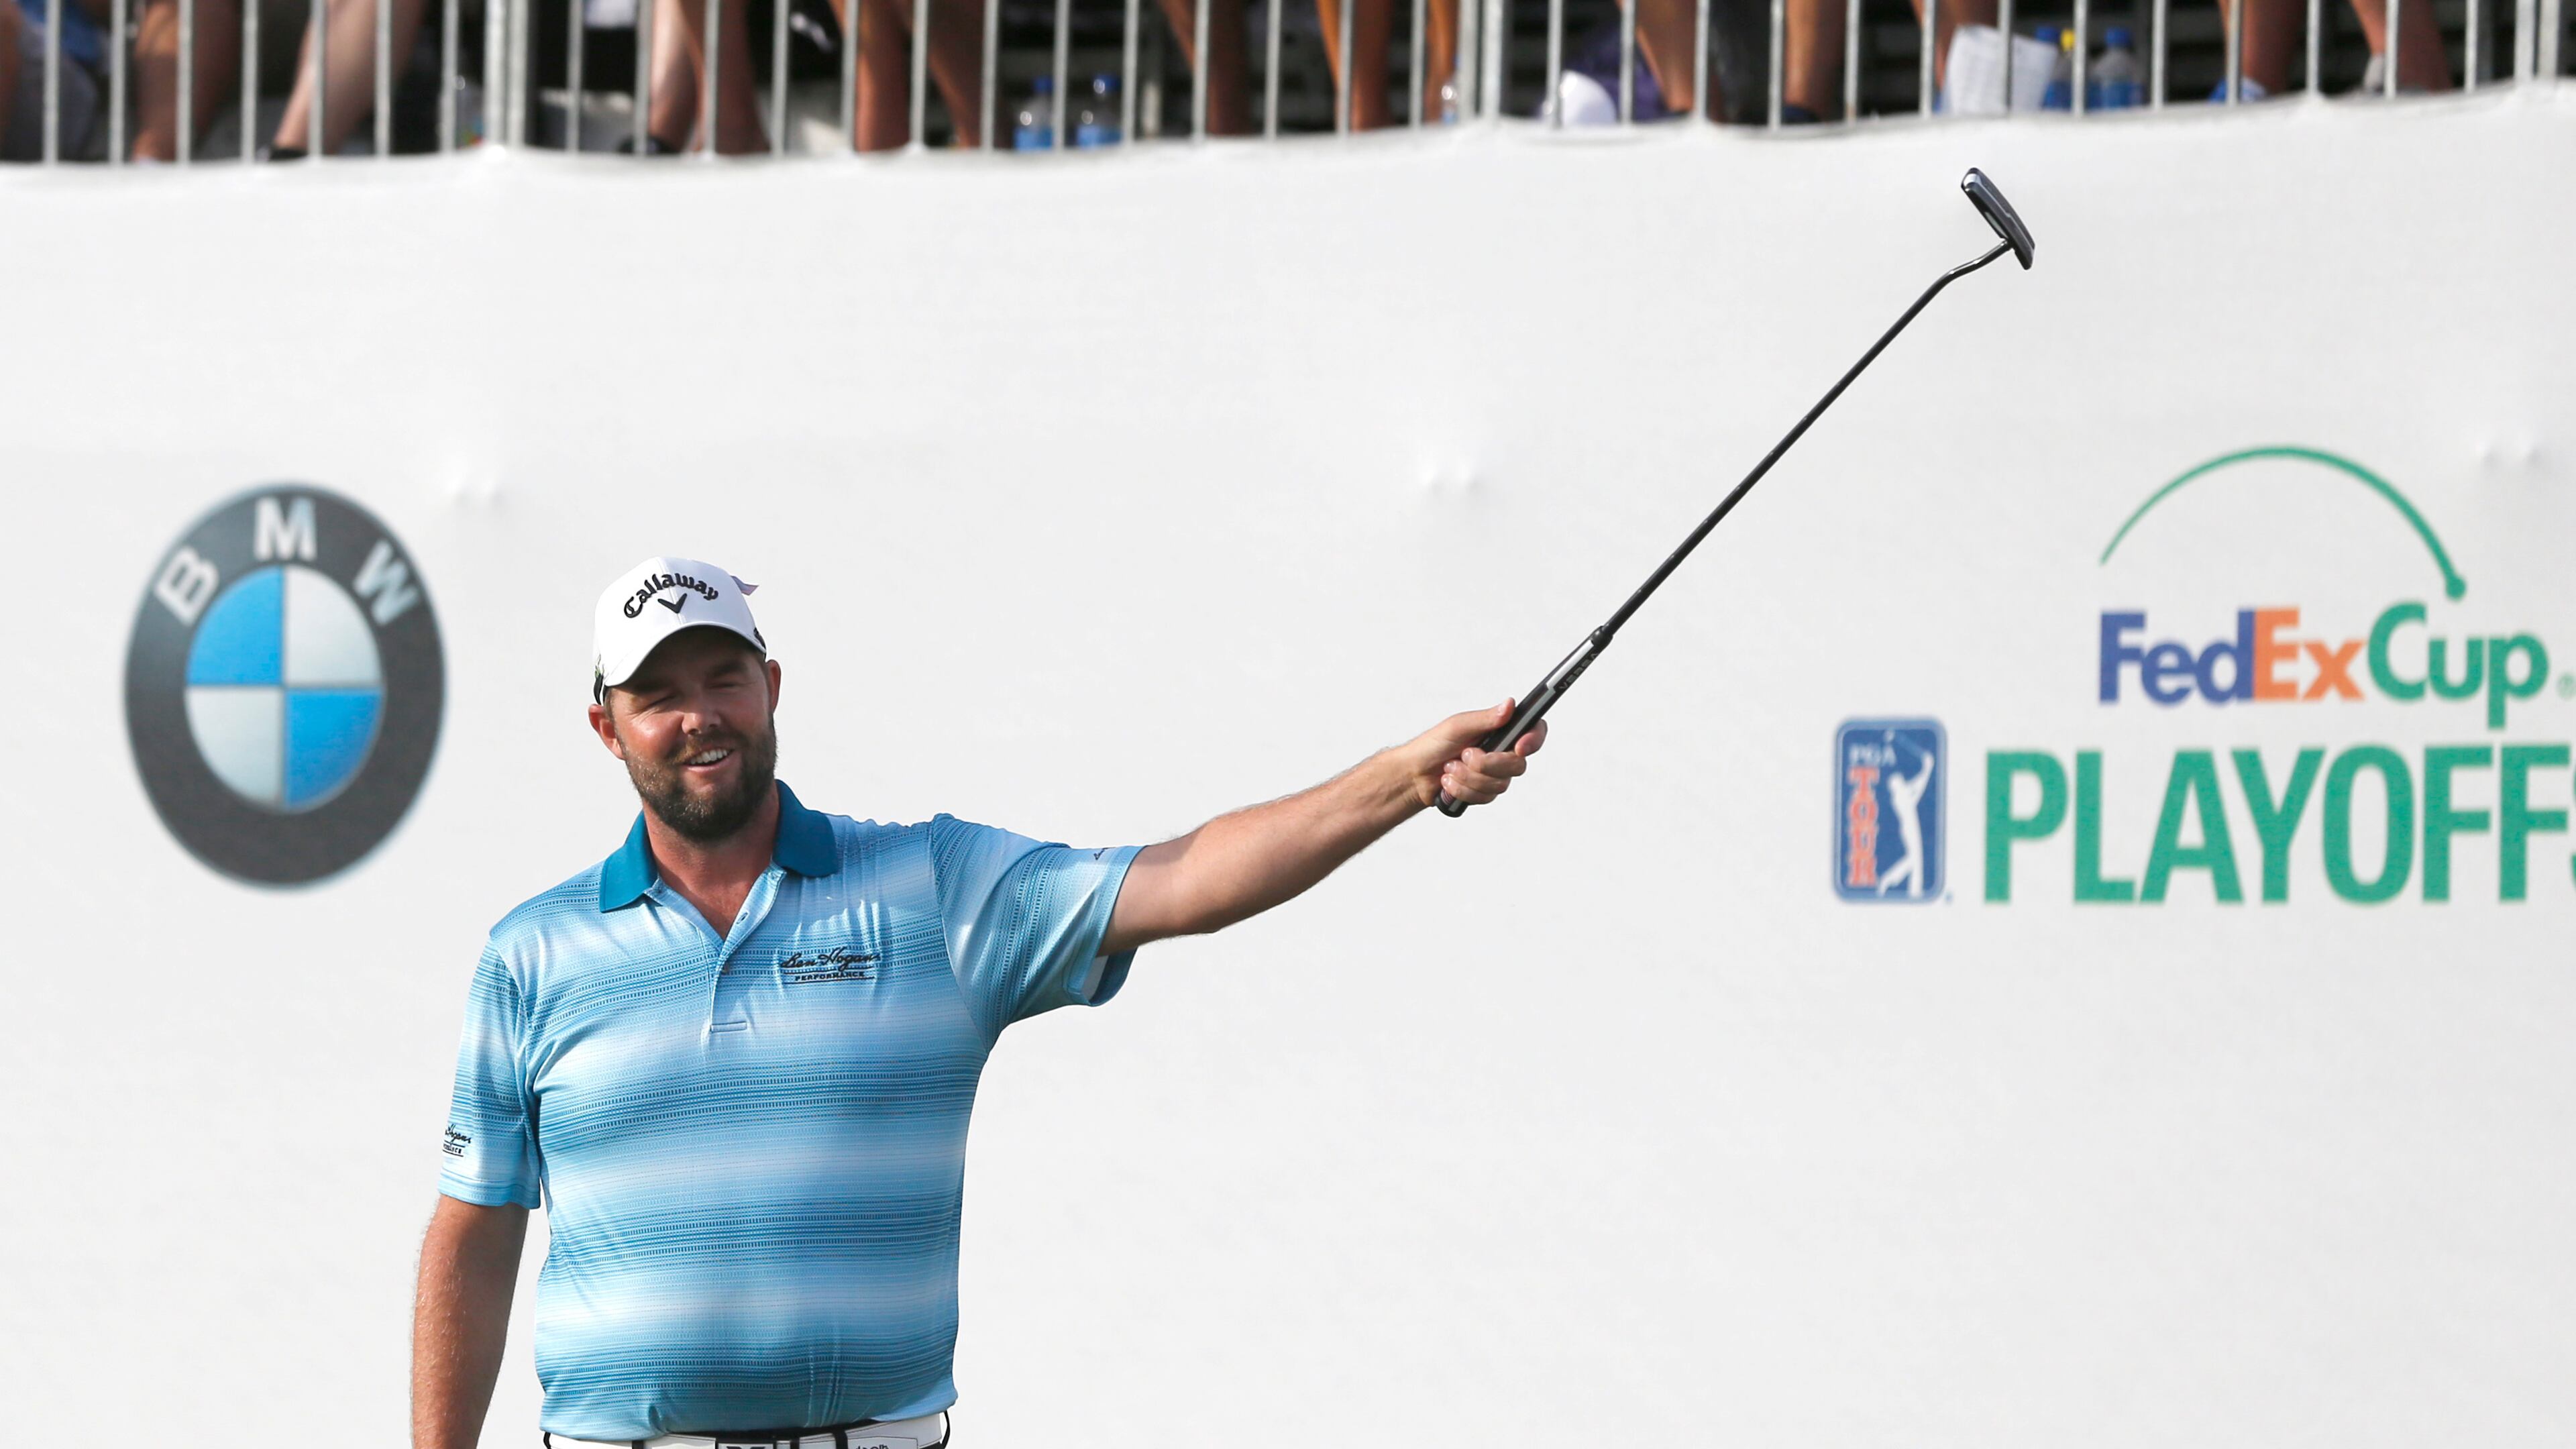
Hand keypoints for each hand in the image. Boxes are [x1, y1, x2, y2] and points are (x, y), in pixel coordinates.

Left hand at [1407, 700, 1547, 810]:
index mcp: (1499, 731)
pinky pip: (1486, 797)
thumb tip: (1509, 705)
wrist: (1415, 774)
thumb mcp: (1458, 726)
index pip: (1533, 732)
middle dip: (1485, 764)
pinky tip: (1450, 782)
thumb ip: (1486, 718)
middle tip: (1464, 754)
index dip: (1533, 740)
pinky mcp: (1485, 792)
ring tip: (1451, 768)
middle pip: (1517, 765)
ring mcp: (1494, 774)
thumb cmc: (1433, 745)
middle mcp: (1501, 752)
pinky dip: (1463, 790)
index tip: (1519, 747)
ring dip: (1469, 777)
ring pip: (1499, 785)